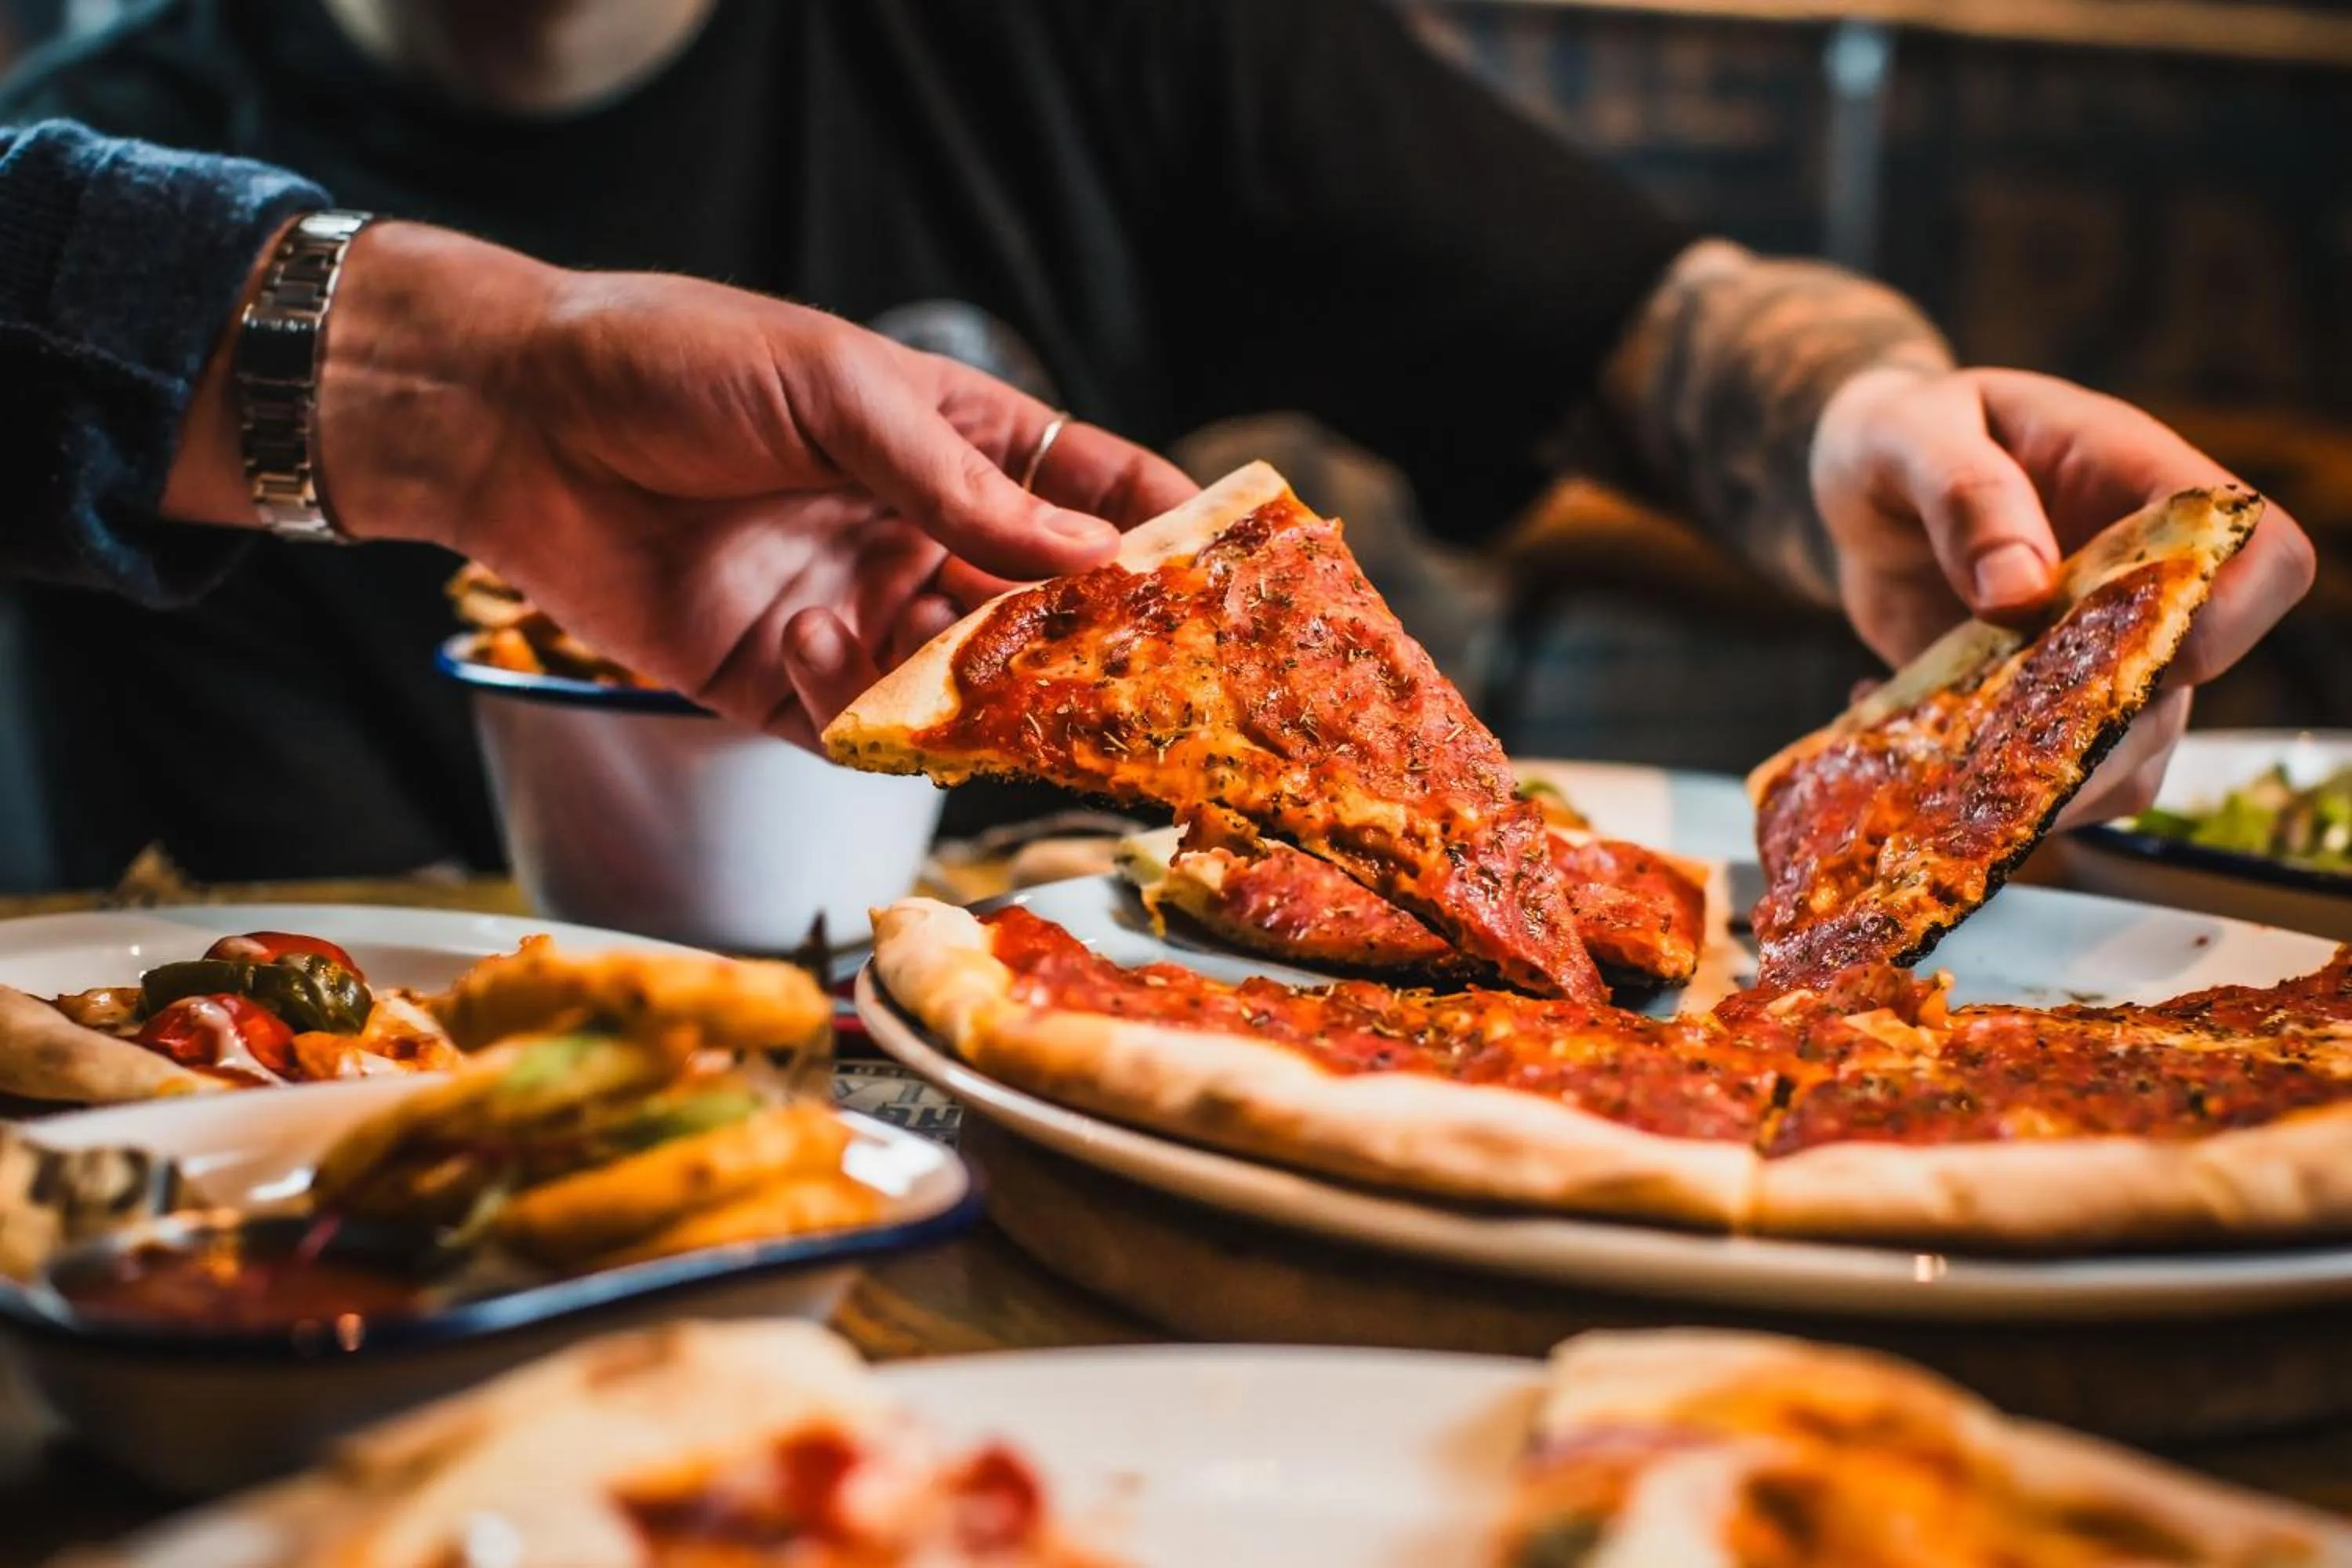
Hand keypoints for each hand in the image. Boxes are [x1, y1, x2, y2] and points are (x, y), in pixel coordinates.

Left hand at [168, 221, 1195, 746]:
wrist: (513, 418)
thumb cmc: (679, 362)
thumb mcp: (840, 395)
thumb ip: (961, 486)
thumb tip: (1096, 555)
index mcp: (945, 444)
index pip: (1081, 489)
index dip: (1158, 526)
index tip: (1230, 565)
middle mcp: (913, 536)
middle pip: (1040, 606)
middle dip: (1100, 642)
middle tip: (1159, 679)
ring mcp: (854, 613)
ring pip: (967, 684)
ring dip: (1003, 700)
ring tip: (1032, 708)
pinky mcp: (781, 684)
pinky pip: (862, 731)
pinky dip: (874, 719)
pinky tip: (839, 660)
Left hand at [1809, 366, 2315, 820]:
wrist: (1858, 486)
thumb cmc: (1896, 435)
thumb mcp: (1907, 434)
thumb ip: (1963, 491)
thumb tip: (2020, 591)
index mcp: (2135, 481)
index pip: (2257, 549)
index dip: (2228, 614)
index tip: (2134, 652)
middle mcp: (2138, 576)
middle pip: (2192, 679)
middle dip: (2110, 731)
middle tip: (1992, 743)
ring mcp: (2097, 647)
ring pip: (2134, 751)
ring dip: (2053, 782)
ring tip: (1943, 766)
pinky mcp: (2041, 702)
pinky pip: (2056, 776)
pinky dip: (1991, 791)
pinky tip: (1905, 750)